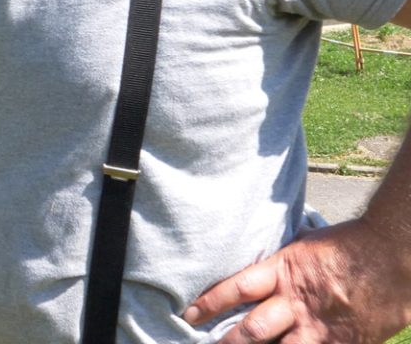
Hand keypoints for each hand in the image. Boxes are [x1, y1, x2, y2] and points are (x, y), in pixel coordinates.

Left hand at [183, 219, 410, 342]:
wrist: (394, 254)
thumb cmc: (348, 244)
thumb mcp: (304, 245)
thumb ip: (279, 262)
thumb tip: (254, 262)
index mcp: (284, 272)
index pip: (237, 289)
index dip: (210, 303)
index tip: (188, 314)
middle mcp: (298, 303)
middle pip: (253, 329)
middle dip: (228, 342)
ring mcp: (321, 328)